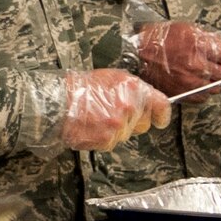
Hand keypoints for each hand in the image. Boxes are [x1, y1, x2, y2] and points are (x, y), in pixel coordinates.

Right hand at [30, 69, 172, 154]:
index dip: (162, 115)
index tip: (160, 120)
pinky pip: (112, 143)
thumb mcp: (112, 77)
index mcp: (133, 88)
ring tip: (97, 117)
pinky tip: (92, 126)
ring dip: (115, 130)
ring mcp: (119, 125)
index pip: (161, 105)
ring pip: (126, 135)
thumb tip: (148, 102)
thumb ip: (134, 90)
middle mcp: (129, 107)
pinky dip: (103, 138)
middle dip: (132, 122)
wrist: (58, 101)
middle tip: (112, 113)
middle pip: (143, 124)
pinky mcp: (107, 140)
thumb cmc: (82, 87)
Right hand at [126, 20, 220, 93]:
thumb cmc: (162, 37)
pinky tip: (196, 81)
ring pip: (217, 87)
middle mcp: (197, 66)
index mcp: (201, 46)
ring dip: (215, 81)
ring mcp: (190, 81)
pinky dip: (203, 90)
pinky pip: (203, 96)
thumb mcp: (189, 29)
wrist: (137, 53)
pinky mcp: (182, 92)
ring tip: (206, 73)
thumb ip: (214, 37)